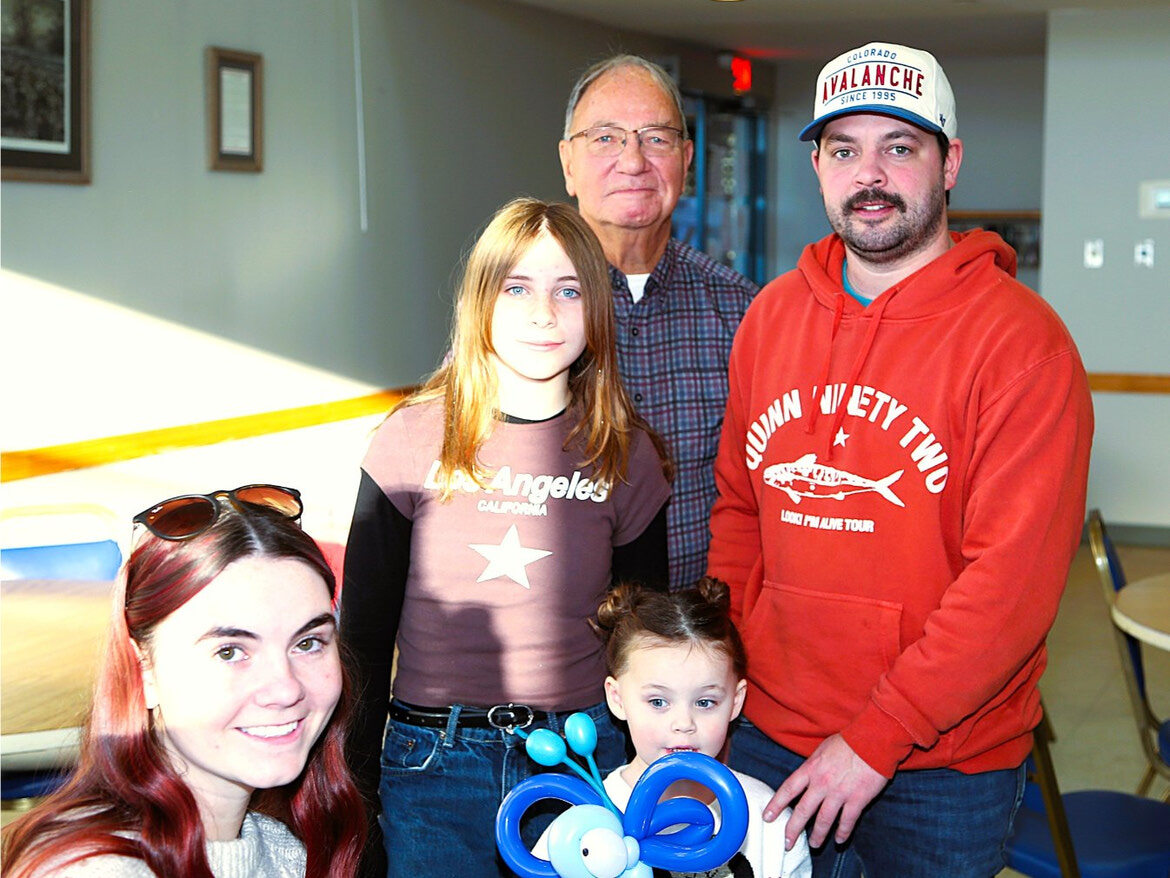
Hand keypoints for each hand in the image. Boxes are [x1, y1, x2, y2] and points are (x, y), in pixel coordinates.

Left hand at [762, 734, 887, 850]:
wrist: (873, 741)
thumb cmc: (848, 742)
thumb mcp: (821, 750)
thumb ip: (813, 767)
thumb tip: (807, 777)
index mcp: (811, 769)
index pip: (788, 790)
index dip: (776, 805)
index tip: (767, 817)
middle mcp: (821, 783)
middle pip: (803, 811)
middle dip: (793, 829)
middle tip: (787, 843)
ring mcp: (839, 793)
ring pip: (824, 820)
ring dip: (818, 835)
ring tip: (814, 844)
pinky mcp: (857, 799)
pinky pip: (847, 821)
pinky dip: (843, 832)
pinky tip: (839, 840)